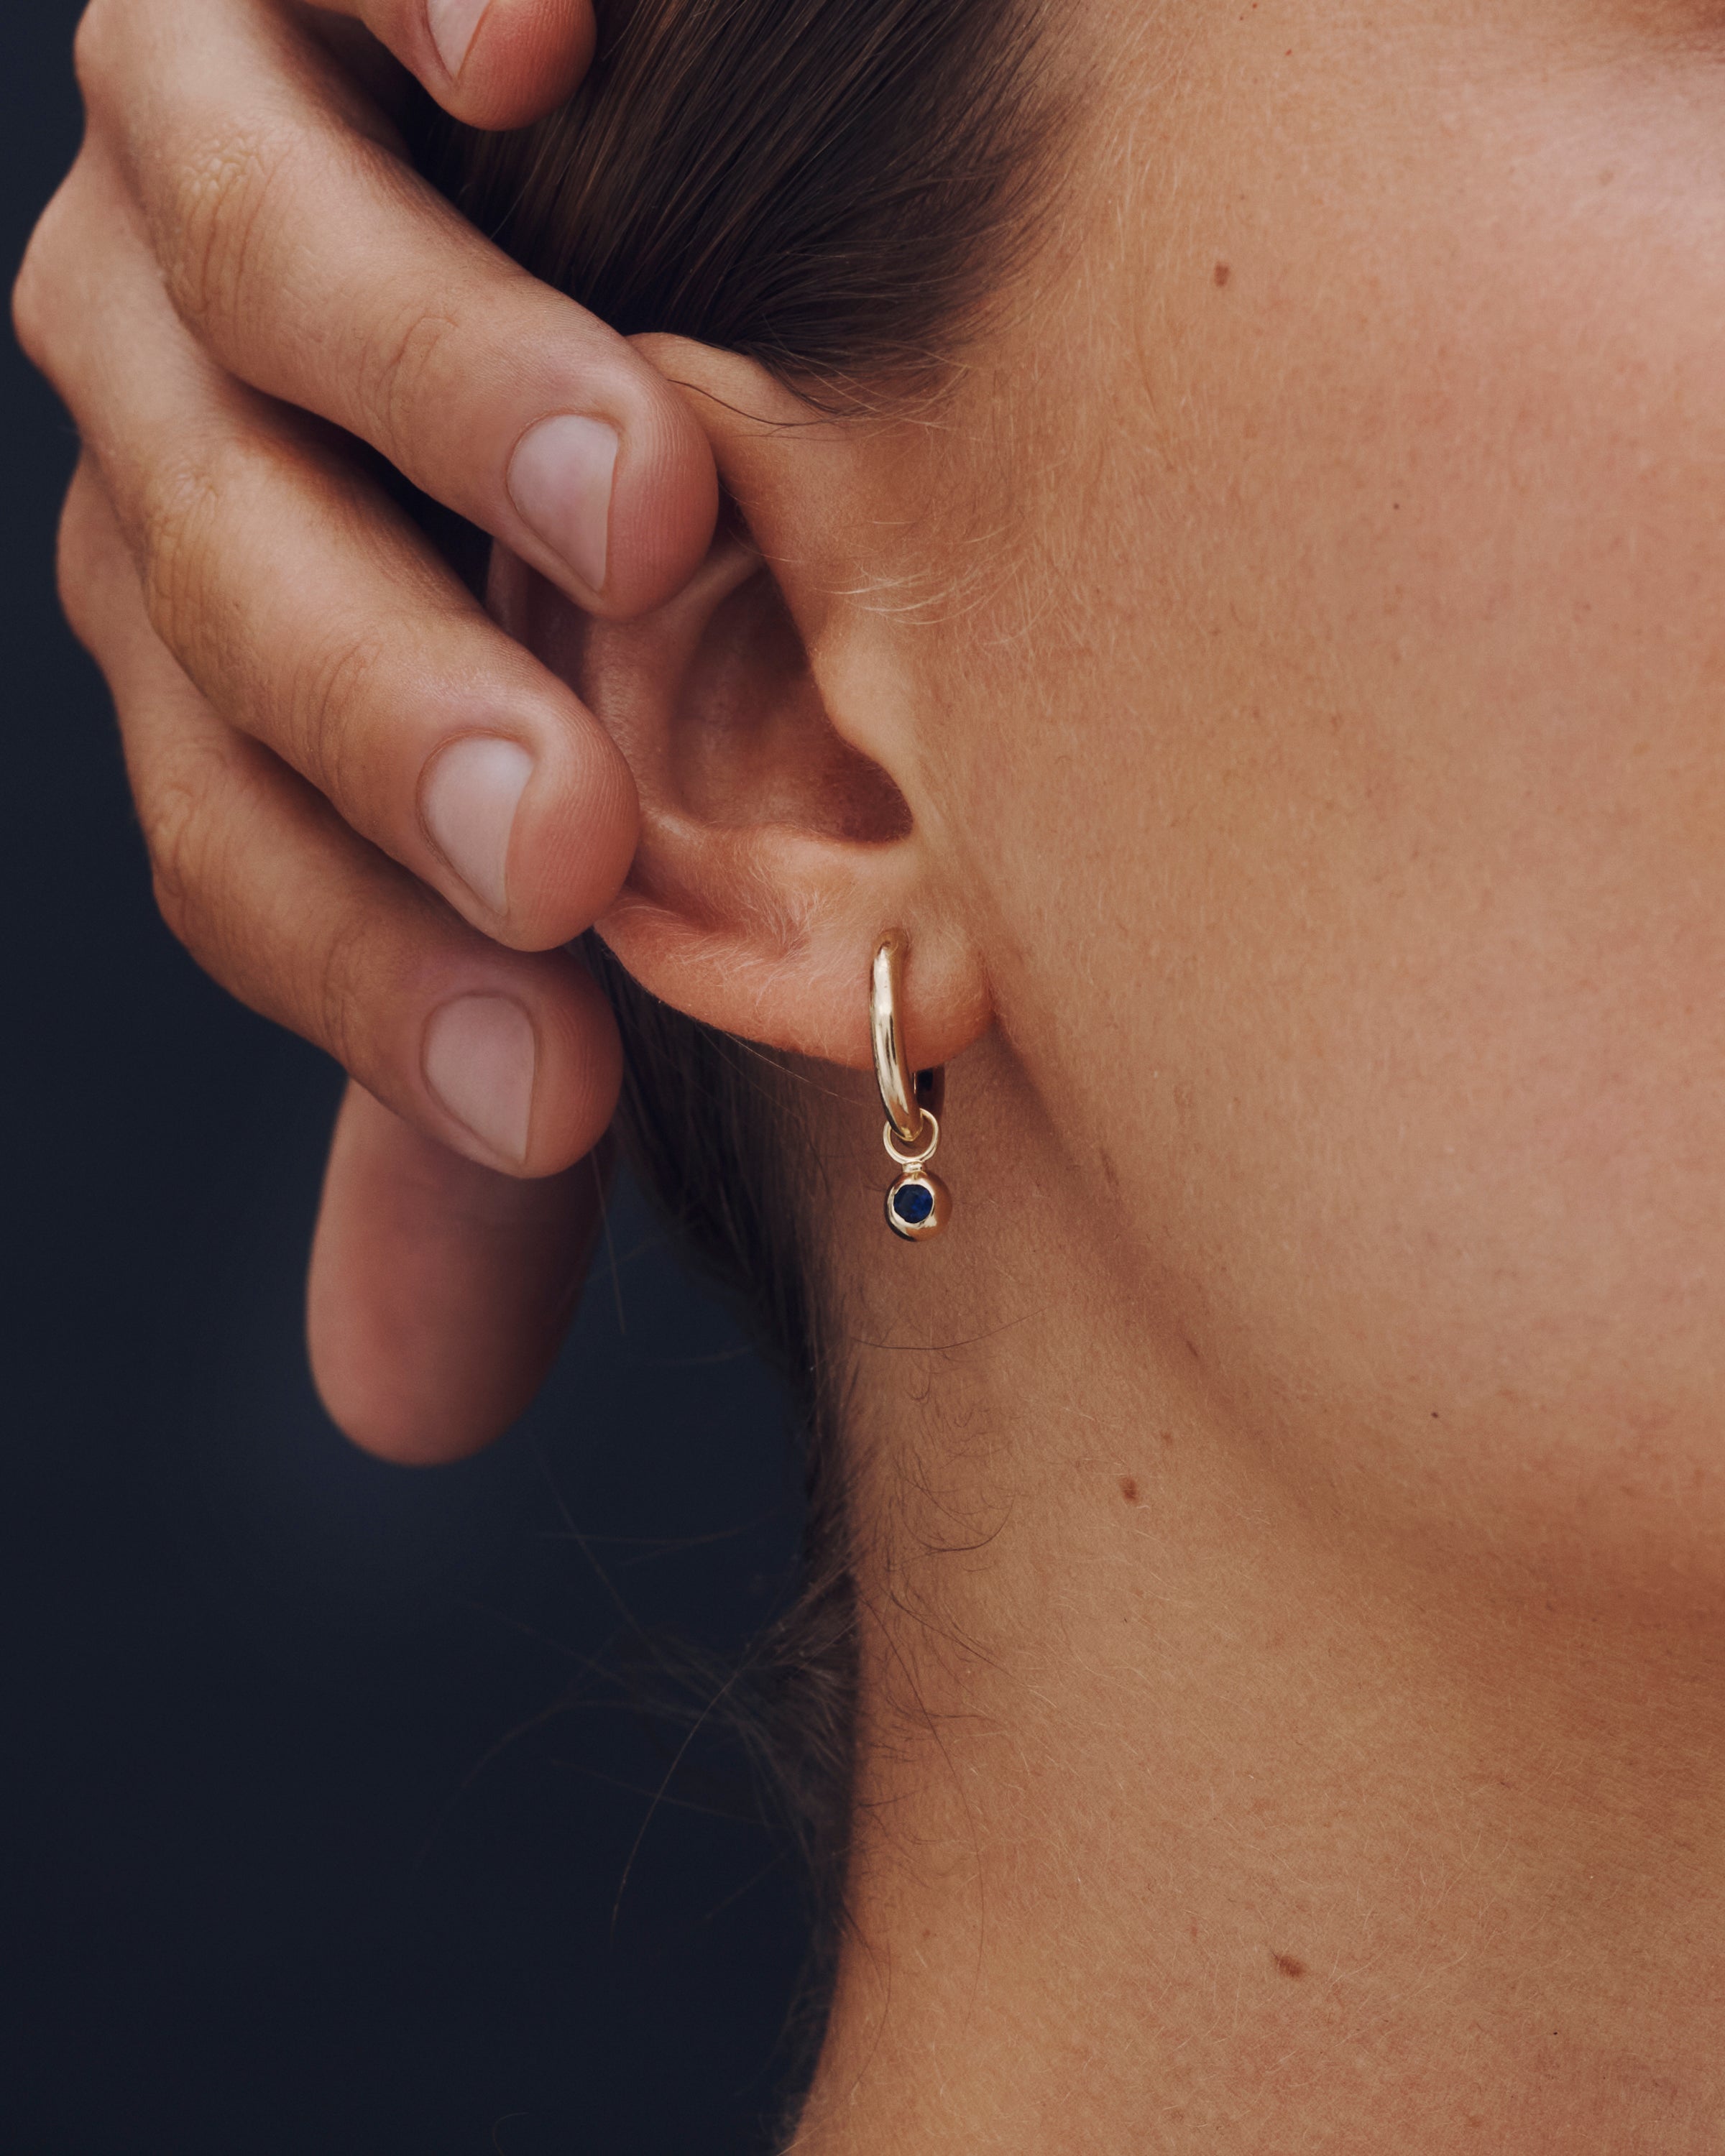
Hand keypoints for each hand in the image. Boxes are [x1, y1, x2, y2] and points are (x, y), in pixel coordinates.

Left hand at [14, 0, 718, 1459]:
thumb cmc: (569, 590)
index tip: (565, 1092)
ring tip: (643, 494)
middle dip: (394, 709)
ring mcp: (222, 141)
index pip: (236, 839)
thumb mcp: (520, 848)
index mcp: (222, 635)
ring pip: (249, 261)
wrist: (617, 205)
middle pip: (223, 565)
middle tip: (576, 836)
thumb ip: (449, 1079)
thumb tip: (396, 1422)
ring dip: (448, 391)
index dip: (377, 986)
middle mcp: (171, 394)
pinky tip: (544, 59)